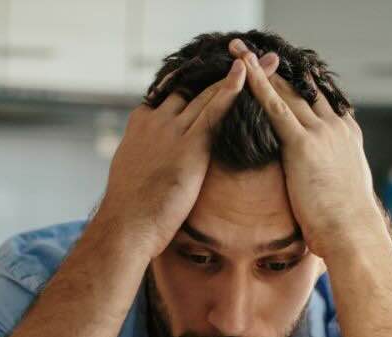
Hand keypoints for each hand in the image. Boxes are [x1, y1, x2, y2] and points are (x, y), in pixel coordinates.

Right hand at [93, 60, 246, 258]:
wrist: (126, 225)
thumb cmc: (131, 210)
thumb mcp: (134, 172)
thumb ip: (148, 157)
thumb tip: (154, 163)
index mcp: (141, 124)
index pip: (173, 96)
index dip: (198, 87)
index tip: (217, 77)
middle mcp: (156, 120)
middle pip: (193, 87)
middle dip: (223, 72)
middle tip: (249, 56)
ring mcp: (172, 129)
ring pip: (208, 93)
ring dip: (241, 75)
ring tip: (264, 62)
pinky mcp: (188, 144)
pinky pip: (214, 110)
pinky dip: (231, 89)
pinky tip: (247, 74)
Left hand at [231, 40, 386, 260]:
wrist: (353, 232)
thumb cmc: (347, 224)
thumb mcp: (345, 191)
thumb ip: (333, 176)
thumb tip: (325, 184)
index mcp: (346, 136)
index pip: (321, 102)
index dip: (300, 85)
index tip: (285, 70)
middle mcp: (336, 126)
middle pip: (303, 89)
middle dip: (279, 70)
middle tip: (257, 51)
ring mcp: (321, 132)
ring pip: (287, 91)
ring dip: (261, 69)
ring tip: (240, 51)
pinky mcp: (303, 143)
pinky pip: (275, 107)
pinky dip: (257, 85)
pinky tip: (242, 69)